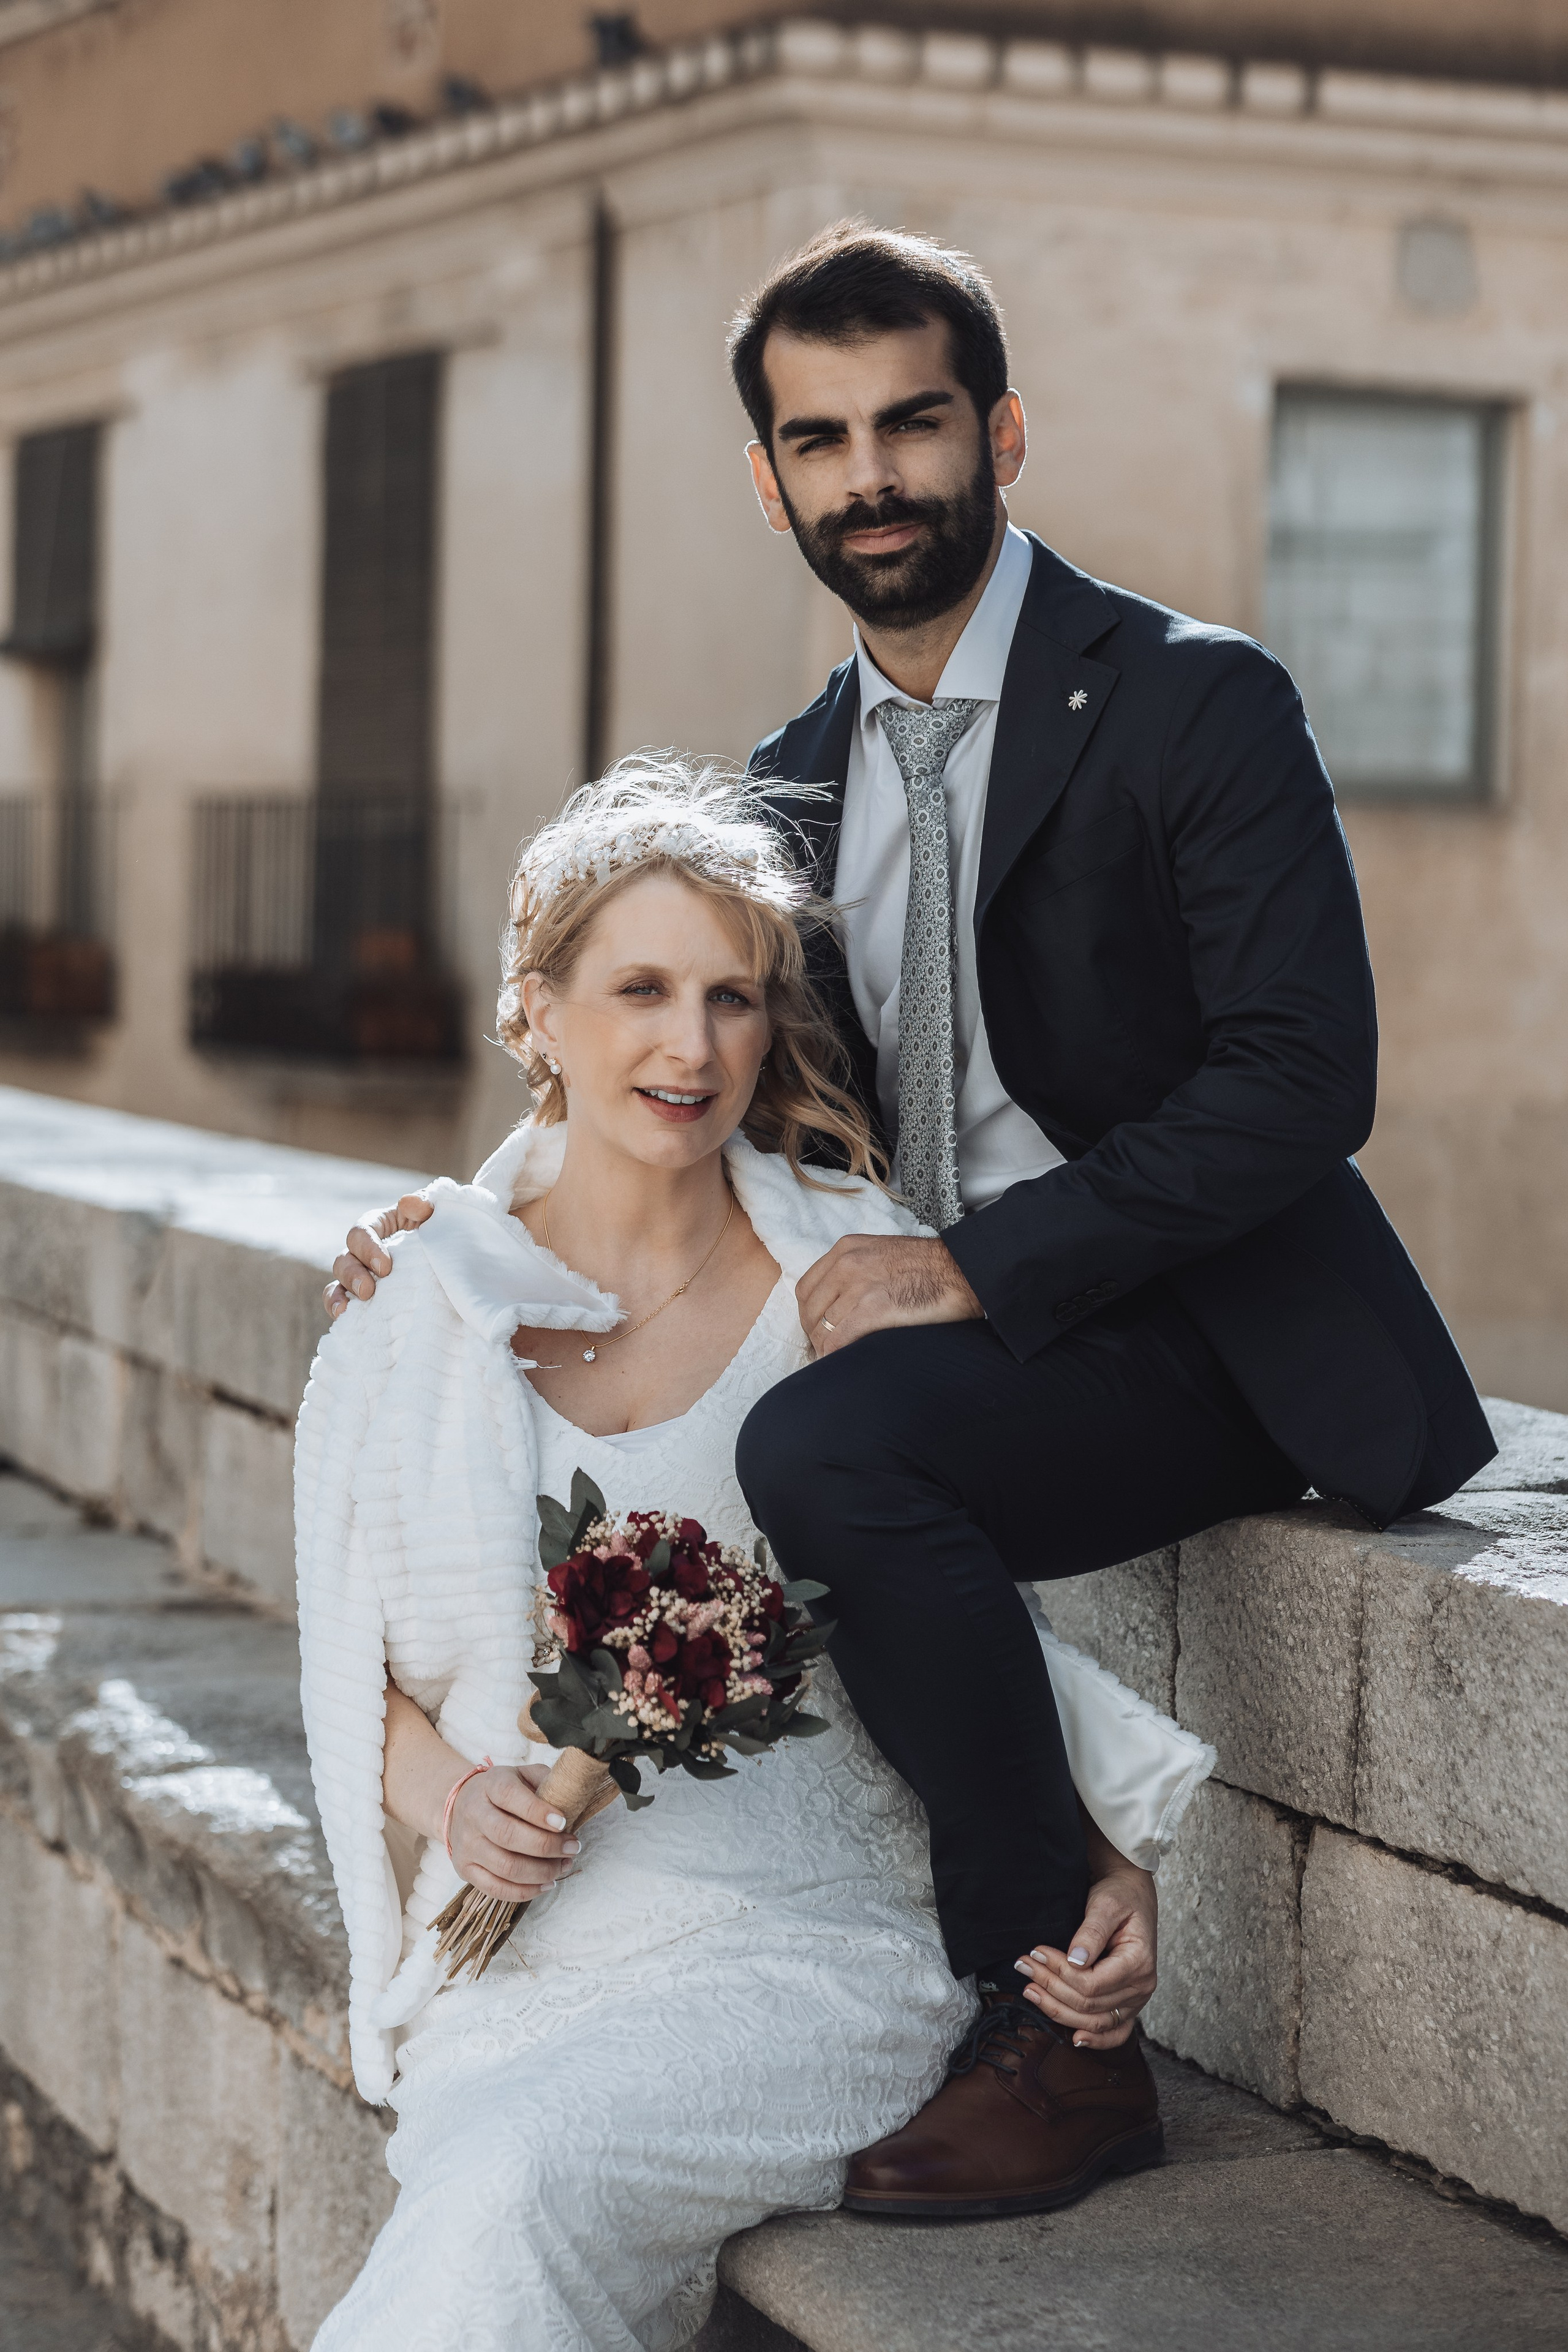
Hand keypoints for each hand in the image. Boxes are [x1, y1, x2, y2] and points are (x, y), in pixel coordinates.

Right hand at [323, 1194, 432, 1318]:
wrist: (456, 1260)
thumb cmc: (441, 1231)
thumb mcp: (436, 1214)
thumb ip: (425, 1205)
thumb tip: (411, 1203)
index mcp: (378, 1225)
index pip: (361, 1232)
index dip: (367, 1248)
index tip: (385, 1266)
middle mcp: (363, 1251)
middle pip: (344, 1259)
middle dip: (353, 1275)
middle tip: (368, 1291)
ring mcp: (361, 1276)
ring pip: (338, 1283)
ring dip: (338, 1296)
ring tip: (346, 1310)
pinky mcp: (365, 1299)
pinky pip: (342, 1304)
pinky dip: (338, 1310)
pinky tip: (344, 1319)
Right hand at [445, 1762, 581, 1901]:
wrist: (462, 1805)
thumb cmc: (503, 1792)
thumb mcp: (523, 1775)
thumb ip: (545, 1782)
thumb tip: (571, 1801)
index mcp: (490, 1785)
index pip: (510, 1796)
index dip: (538, 1812)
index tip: (563, 1823)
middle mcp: (474, 1815)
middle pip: (508, 1835)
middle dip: (546, 1846)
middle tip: (572, 1848)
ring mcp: (467, 1845)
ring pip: (505, 1867)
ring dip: (541, 1872)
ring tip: (563, 1866)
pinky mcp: (465, 1869)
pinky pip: (496, 1889)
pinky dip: (526, 1891)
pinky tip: (547, 1884)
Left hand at [796, 1234, 981, 1356]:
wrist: (963, 1270)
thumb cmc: (931, 1268)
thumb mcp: (882, 1255)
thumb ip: (856, 1271)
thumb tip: (839, 1305)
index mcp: (847, 1249)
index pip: (807, 1288)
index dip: (809, 1315)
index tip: (819, 1330)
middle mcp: (847, 1264)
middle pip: (809, 1310)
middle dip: (815, 1335)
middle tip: (828, 1351)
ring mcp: (859, 1286)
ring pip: (823, 1329)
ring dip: (827, 1350)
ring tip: (839, 1360)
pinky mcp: (873, 1309)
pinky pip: (838, 1341)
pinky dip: (836, 1357)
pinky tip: (844, 1364)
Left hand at [1014, 1861, 1157, 2049]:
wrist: (1132, 1896)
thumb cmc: (1120, 1897)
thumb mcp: (1106, 1905)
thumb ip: (1092, 1932)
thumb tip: (1075, 1960)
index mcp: (1139, 1963)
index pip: (1092, 1984)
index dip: (1059, 1972)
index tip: (1036, 1952)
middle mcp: (1141, 1988)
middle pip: (1089, 2004)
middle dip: (1051, 1987)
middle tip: (1024, 1965)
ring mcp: (1136, 2000)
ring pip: (1094, 2021)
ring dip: (1059, 2009)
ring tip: (1030, 1990)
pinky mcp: (1127, 2005)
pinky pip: (1114, 2032)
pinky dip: (1095, 2039)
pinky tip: (1074, 2038)